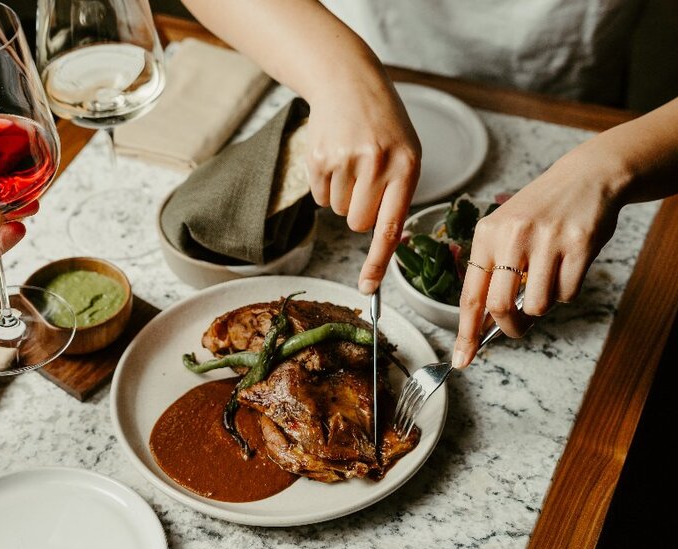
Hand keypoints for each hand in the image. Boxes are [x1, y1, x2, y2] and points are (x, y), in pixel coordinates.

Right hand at [305, 69, 420, 294]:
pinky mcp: (319, 158)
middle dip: (357, 213)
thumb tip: (384, 242)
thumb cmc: (382, 125)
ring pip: (337, 211)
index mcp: (407, 166)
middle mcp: (377, 164)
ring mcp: (346, 161)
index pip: (390, 227)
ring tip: (350, 162)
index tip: (367, 289)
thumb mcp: (406, 152)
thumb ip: (398, 194)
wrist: (348, 82)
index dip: (377, 262)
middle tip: (364, 183)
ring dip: (341, 196)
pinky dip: (325, 185)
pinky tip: (334, 158)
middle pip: (358, 223)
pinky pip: (319, 197)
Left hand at [451, 149, 623, 368]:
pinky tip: (567, 267)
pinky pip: (567, 293)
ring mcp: (547, 240)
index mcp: (486, 234)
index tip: (462, 358)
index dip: (466, 332)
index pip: (470, 294)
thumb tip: (484, 321)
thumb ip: (492, 270)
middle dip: (509, 327)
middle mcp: (512, 236)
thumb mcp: (504, 230)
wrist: (585, 177)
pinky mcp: (579, 245)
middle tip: (517, 327)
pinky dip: (566, 291)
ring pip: (537, 304)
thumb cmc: (540, 211)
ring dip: (543, 304)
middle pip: (500, 306)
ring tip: (547, 279)